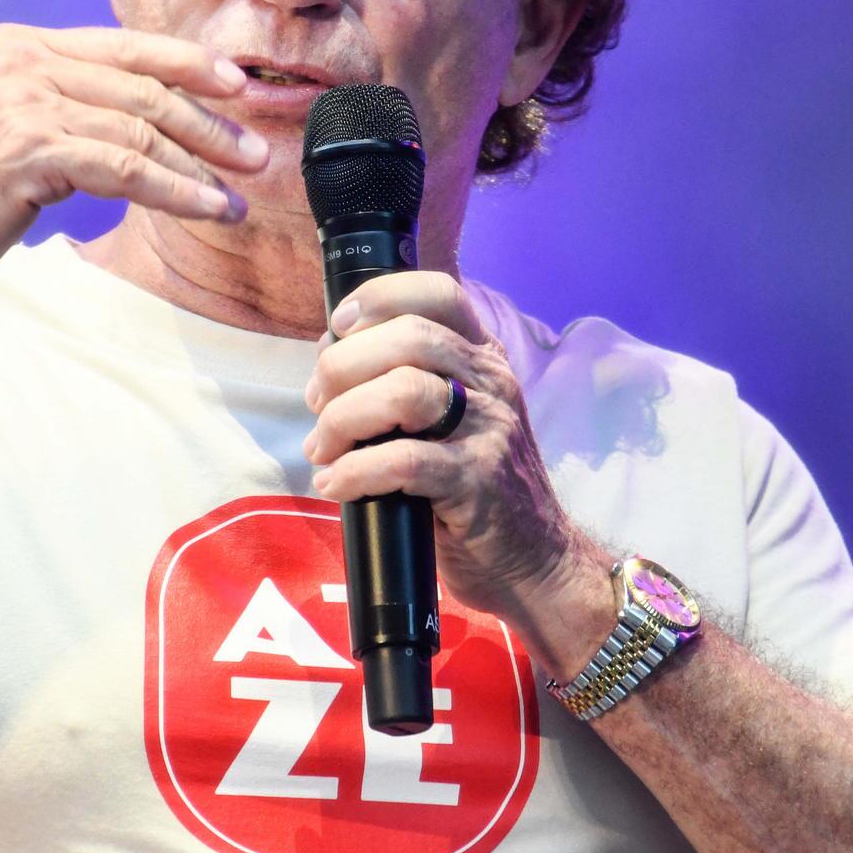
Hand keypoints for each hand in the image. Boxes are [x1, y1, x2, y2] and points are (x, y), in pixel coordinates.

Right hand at [0, 25, 268, 320]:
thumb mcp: (8, 128)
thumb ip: (63, 106)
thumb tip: (140, 117)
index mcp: (19, 46)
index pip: (125, 46)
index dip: (189, 62)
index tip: (236, 84)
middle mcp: (22, 62)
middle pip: (143, 85)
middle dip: (209, 122)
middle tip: (253, 152)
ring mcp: (24, 102)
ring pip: (141, 127)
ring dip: (199, 166)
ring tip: (235, 195)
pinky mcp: (30, 149)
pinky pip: (126, 167)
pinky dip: (175, 191)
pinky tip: (204, 209)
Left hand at [301, 270, 579, 622]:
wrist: (534, 559)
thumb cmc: (475, 487)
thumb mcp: (453, 419)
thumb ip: (406, 379)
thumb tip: (331, 352)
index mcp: (483, 358)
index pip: (439, 293)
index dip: (380, 297)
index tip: (338, 326)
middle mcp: (492, 385)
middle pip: (410, 338)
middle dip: (343, 367)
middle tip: (319, 407)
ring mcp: (489, 432)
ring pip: (404, 391)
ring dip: (344, 418)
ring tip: (323, 449)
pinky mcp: (477, 483)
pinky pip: (404, 461)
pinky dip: (355, 471)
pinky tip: (337, 485)